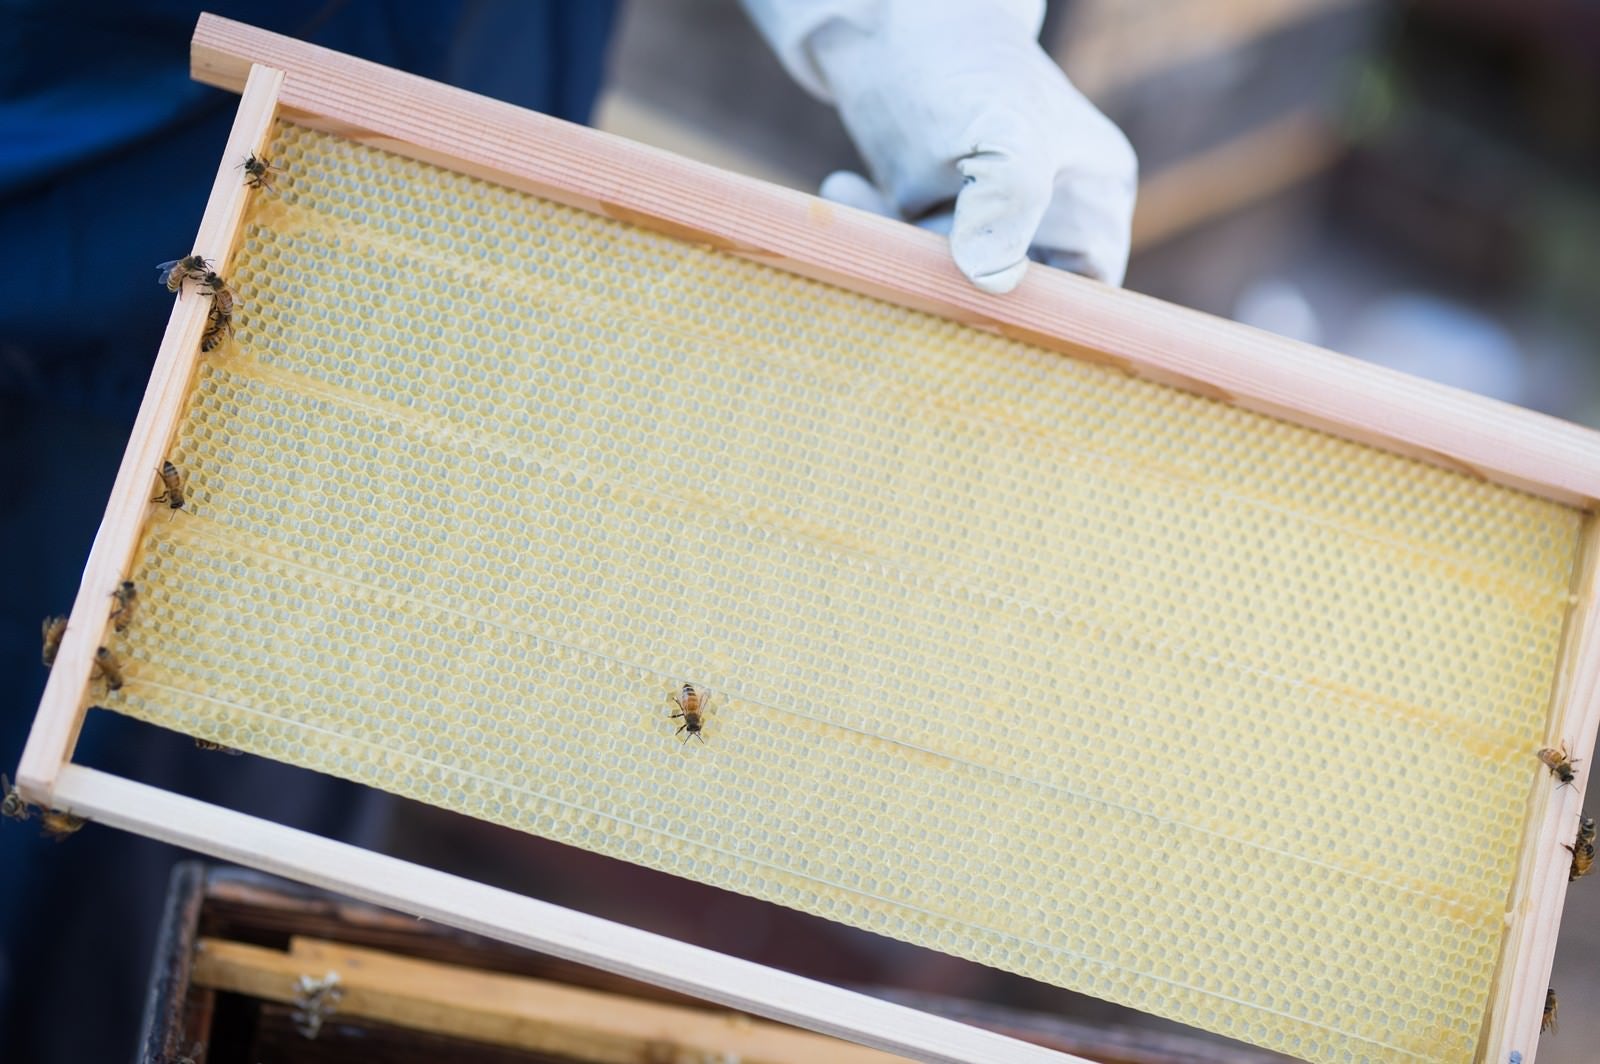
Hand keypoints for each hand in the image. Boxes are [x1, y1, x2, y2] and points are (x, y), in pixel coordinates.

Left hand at [744, 0, 1137, 292]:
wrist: (883, 17)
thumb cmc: (958, 64)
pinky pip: (909, 258)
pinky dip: (874, 236)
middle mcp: (1048, 217)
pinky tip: (845, 184)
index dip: (1040, 317)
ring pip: (953, 286)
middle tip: (902, 259)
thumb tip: (992, 280)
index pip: (1087, 293)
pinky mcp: (933, 218)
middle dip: (957, 293)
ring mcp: (987, 221)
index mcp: (1093, 199)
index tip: (976, 311)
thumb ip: (1009, 201)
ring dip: (903, 259)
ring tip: (860, 194)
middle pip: (1015, 299)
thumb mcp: (1001, 127)